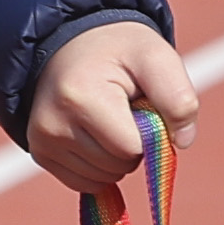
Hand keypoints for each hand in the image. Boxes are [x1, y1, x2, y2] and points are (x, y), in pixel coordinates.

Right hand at [23, 18, 201, 192]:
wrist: (74, 42)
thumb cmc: (120, 51)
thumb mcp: (156, 58)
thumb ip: (178, 97)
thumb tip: (182, 141)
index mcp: (80, 97)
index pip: (131, 148)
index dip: (148, 132)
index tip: (141, 104)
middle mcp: (52, 123)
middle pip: (117, 166)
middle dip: (133, 145)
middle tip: (124, 109)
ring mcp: (42, 140)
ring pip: (102, 178)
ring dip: (117, 157)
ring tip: (108, 118)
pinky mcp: (40, 152)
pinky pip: (84, 183)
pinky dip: (100, 167)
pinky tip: (96, 135)